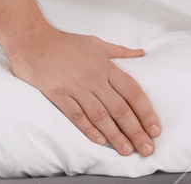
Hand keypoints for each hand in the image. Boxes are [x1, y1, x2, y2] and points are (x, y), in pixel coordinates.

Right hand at [10, 28, 159, 156]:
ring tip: (127, 150)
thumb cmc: (66, 43)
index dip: (146, 112)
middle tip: (147, 148)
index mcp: (106, 67)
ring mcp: (76, 87)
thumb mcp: (97, 44)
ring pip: (100, 115)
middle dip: (136, 130)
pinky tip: (100, 141)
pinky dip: (89, 129)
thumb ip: (121, 52)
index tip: (155, 128)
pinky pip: (76, 115)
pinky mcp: (58, 94)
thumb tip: (142, 54)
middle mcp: (94, 78)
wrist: (34, 41)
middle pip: (120, 108)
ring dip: (115, 135)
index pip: (133, 92)